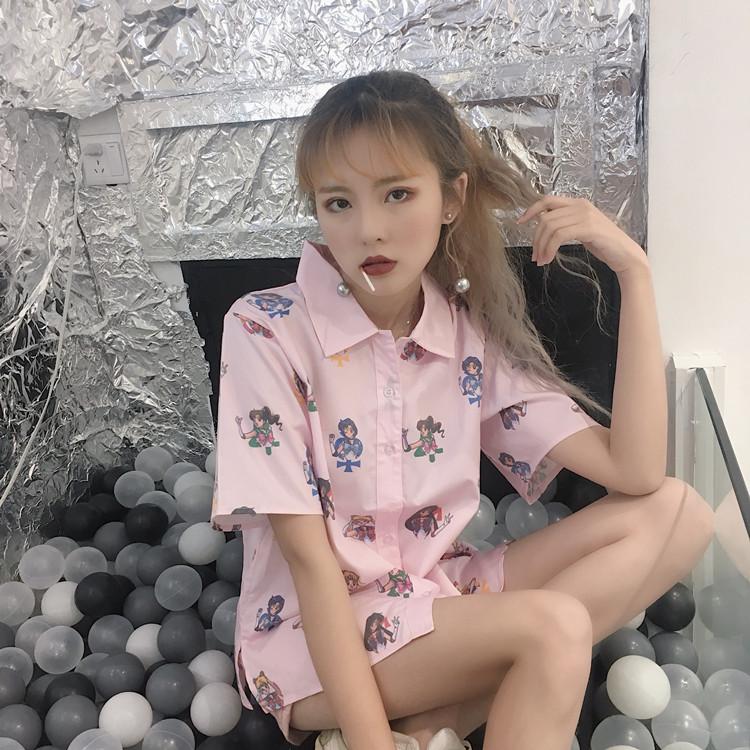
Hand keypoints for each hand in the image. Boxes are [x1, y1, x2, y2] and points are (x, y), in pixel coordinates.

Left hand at [516, 195, 646, 274]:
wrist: (625, 254)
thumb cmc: (602, 244)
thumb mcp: (580, 229)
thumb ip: (564, 223)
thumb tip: (542, 224)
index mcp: (577, 203)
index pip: (547, 200)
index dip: (531, 210)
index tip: (519, 222)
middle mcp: (580, 205)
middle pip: (545, 217)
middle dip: (535, 238)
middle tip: (535, 256)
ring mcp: (585, 215)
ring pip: (550, 226)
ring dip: (541, 246)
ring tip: (541, 260)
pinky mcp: (588, 227)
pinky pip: (559, 235)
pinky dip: (549, 248)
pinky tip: (549, 258)